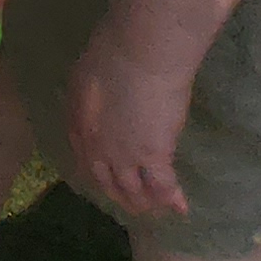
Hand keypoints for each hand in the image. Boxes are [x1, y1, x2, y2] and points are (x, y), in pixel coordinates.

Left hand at [64, 44, 195, 220]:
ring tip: (156, 210)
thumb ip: (90, 94)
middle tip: (133, 204)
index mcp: (79, 126)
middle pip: (108, 182)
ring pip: (134, 190)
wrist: (136, 53)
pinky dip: (172, 198)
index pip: (87, 161)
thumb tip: (96, 98)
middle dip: (121, 196)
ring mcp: (125, 156)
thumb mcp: (87, 73)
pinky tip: (181, 207)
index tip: (109, 181)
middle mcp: (97, 150)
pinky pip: (163, 185)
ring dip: (145, 203)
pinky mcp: (154, 155)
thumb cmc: (111, 50)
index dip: (100, 175)